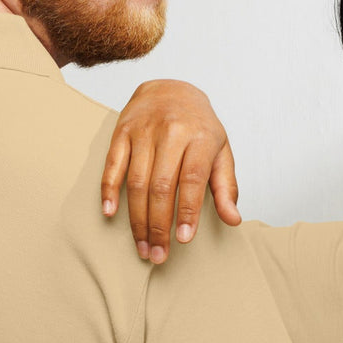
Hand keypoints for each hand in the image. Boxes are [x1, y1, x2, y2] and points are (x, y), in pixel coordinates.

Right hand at [102, 79, 239, 262]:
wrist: (170, 87)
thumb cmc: (199, 127)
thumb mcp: (221, 151)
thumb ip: (226, 187)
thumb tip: (233, 220)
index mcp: (200, 137)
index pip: (191, 179)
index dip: (187, 211)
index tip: (183, 240)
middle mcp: (171, 131)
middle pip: (160, 186)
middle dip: (158, 225)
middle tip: (158, 255)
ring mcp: (143, 131)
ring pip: (136, 181)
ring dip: (136, 219)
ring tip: (142, 246)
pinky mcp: (122, 132)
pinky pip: (113, 164)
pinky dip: (109, 190)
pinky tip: (110, 213)